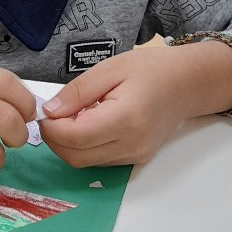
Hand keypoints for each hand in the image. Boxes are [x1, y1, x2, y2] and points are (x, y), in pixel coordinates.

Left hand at [40, 42, 231, 168]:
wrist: (187, 83)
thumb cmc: (151, 69)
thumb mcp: (109, 68)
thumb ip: (77, 92)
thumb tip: (49, 112)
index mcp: (126, 118)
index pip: (75, 137)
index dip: (51, 128)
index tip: (44, 112)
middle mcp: (132, 144)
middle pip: (76, 157)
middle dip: (54, 140)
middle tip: (51, 116)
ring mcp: (136, 155)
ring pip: (85, 162)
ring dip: (68, 145)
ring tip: (71, 117)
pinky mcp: (136, 160)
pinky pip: (99, 161)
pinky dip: (84, 148)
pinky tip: (87, 125)